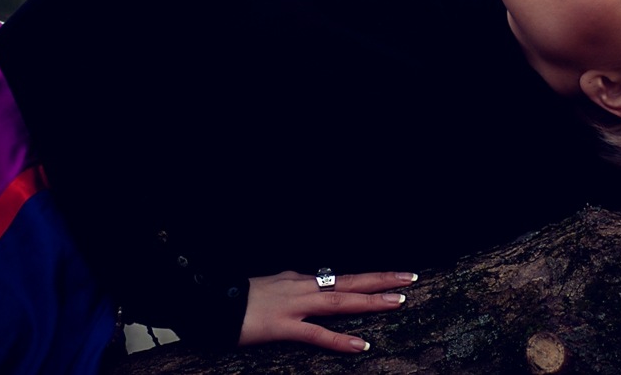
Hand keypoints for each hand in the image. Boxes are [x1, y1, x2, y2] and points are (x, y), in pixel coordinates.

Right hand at [238, 270, 417, 350]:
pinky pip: (318, 334)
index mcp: (301, 279)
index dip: (370, 277)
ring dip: (371, 301)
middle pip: (350, 281)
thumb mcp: (272, 284)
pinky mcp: (284, 327)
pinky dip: (341, 339)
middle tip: (409, 278)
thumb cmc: (238, 298)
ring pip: (340, 301)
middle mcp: (303, 287)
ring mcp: (295, 306)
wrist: (210, 301)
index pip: (342, 277)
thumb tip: (310, 280)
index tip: (394, 276)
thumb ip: (294, 284)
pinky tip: (362, 345)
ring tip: (397, 302)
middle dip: (381, 280)